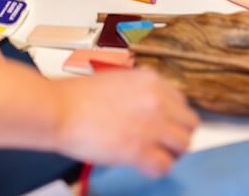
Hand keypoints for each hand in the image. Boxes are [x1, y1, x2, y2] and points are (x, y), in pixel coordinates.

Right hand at [54, 67, 198, 176]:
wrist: (59, 109)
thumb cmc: (78, 96)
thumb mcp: (117, 80)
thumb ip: (141, 91)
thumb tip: (152, 107)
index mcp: (151, 79)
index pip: (181, 101)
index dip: (172, 116)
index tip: (164, 123)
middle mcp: (157, 100)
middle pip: (189, 124)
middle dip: (176, 134)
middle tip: (161, 141)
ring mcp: (152, 125)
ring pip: (183, 145)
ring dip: (169, 152)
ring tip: (151, 153)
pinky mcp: (141, 150)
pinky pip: (165, 166)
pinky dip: (155, 168)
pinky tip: (141, 164)